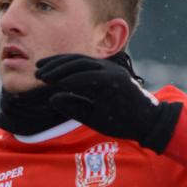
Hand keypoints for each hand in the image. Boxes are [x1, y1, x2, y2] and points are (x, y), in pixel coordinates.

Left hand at [35, 53, 181, 152]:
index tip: (40, 70)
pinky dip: (74, 79)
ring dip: (61, 70)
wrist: (149, 125)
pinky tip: (60, 83)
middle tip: (37, 72)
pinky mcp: (116, 82)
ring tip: (43, 77)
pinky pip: (91, 77)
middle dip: (55, 65)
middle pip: (77, 60)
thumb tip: (52, 98)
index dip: (57, 64)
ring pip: (82, 64)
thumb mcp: (92, 115)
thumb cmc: (122, 121)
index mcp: (102, 74)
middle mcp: (108, 70)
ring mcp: (113, 74)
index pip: (76, 63)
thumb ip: (74, 106)